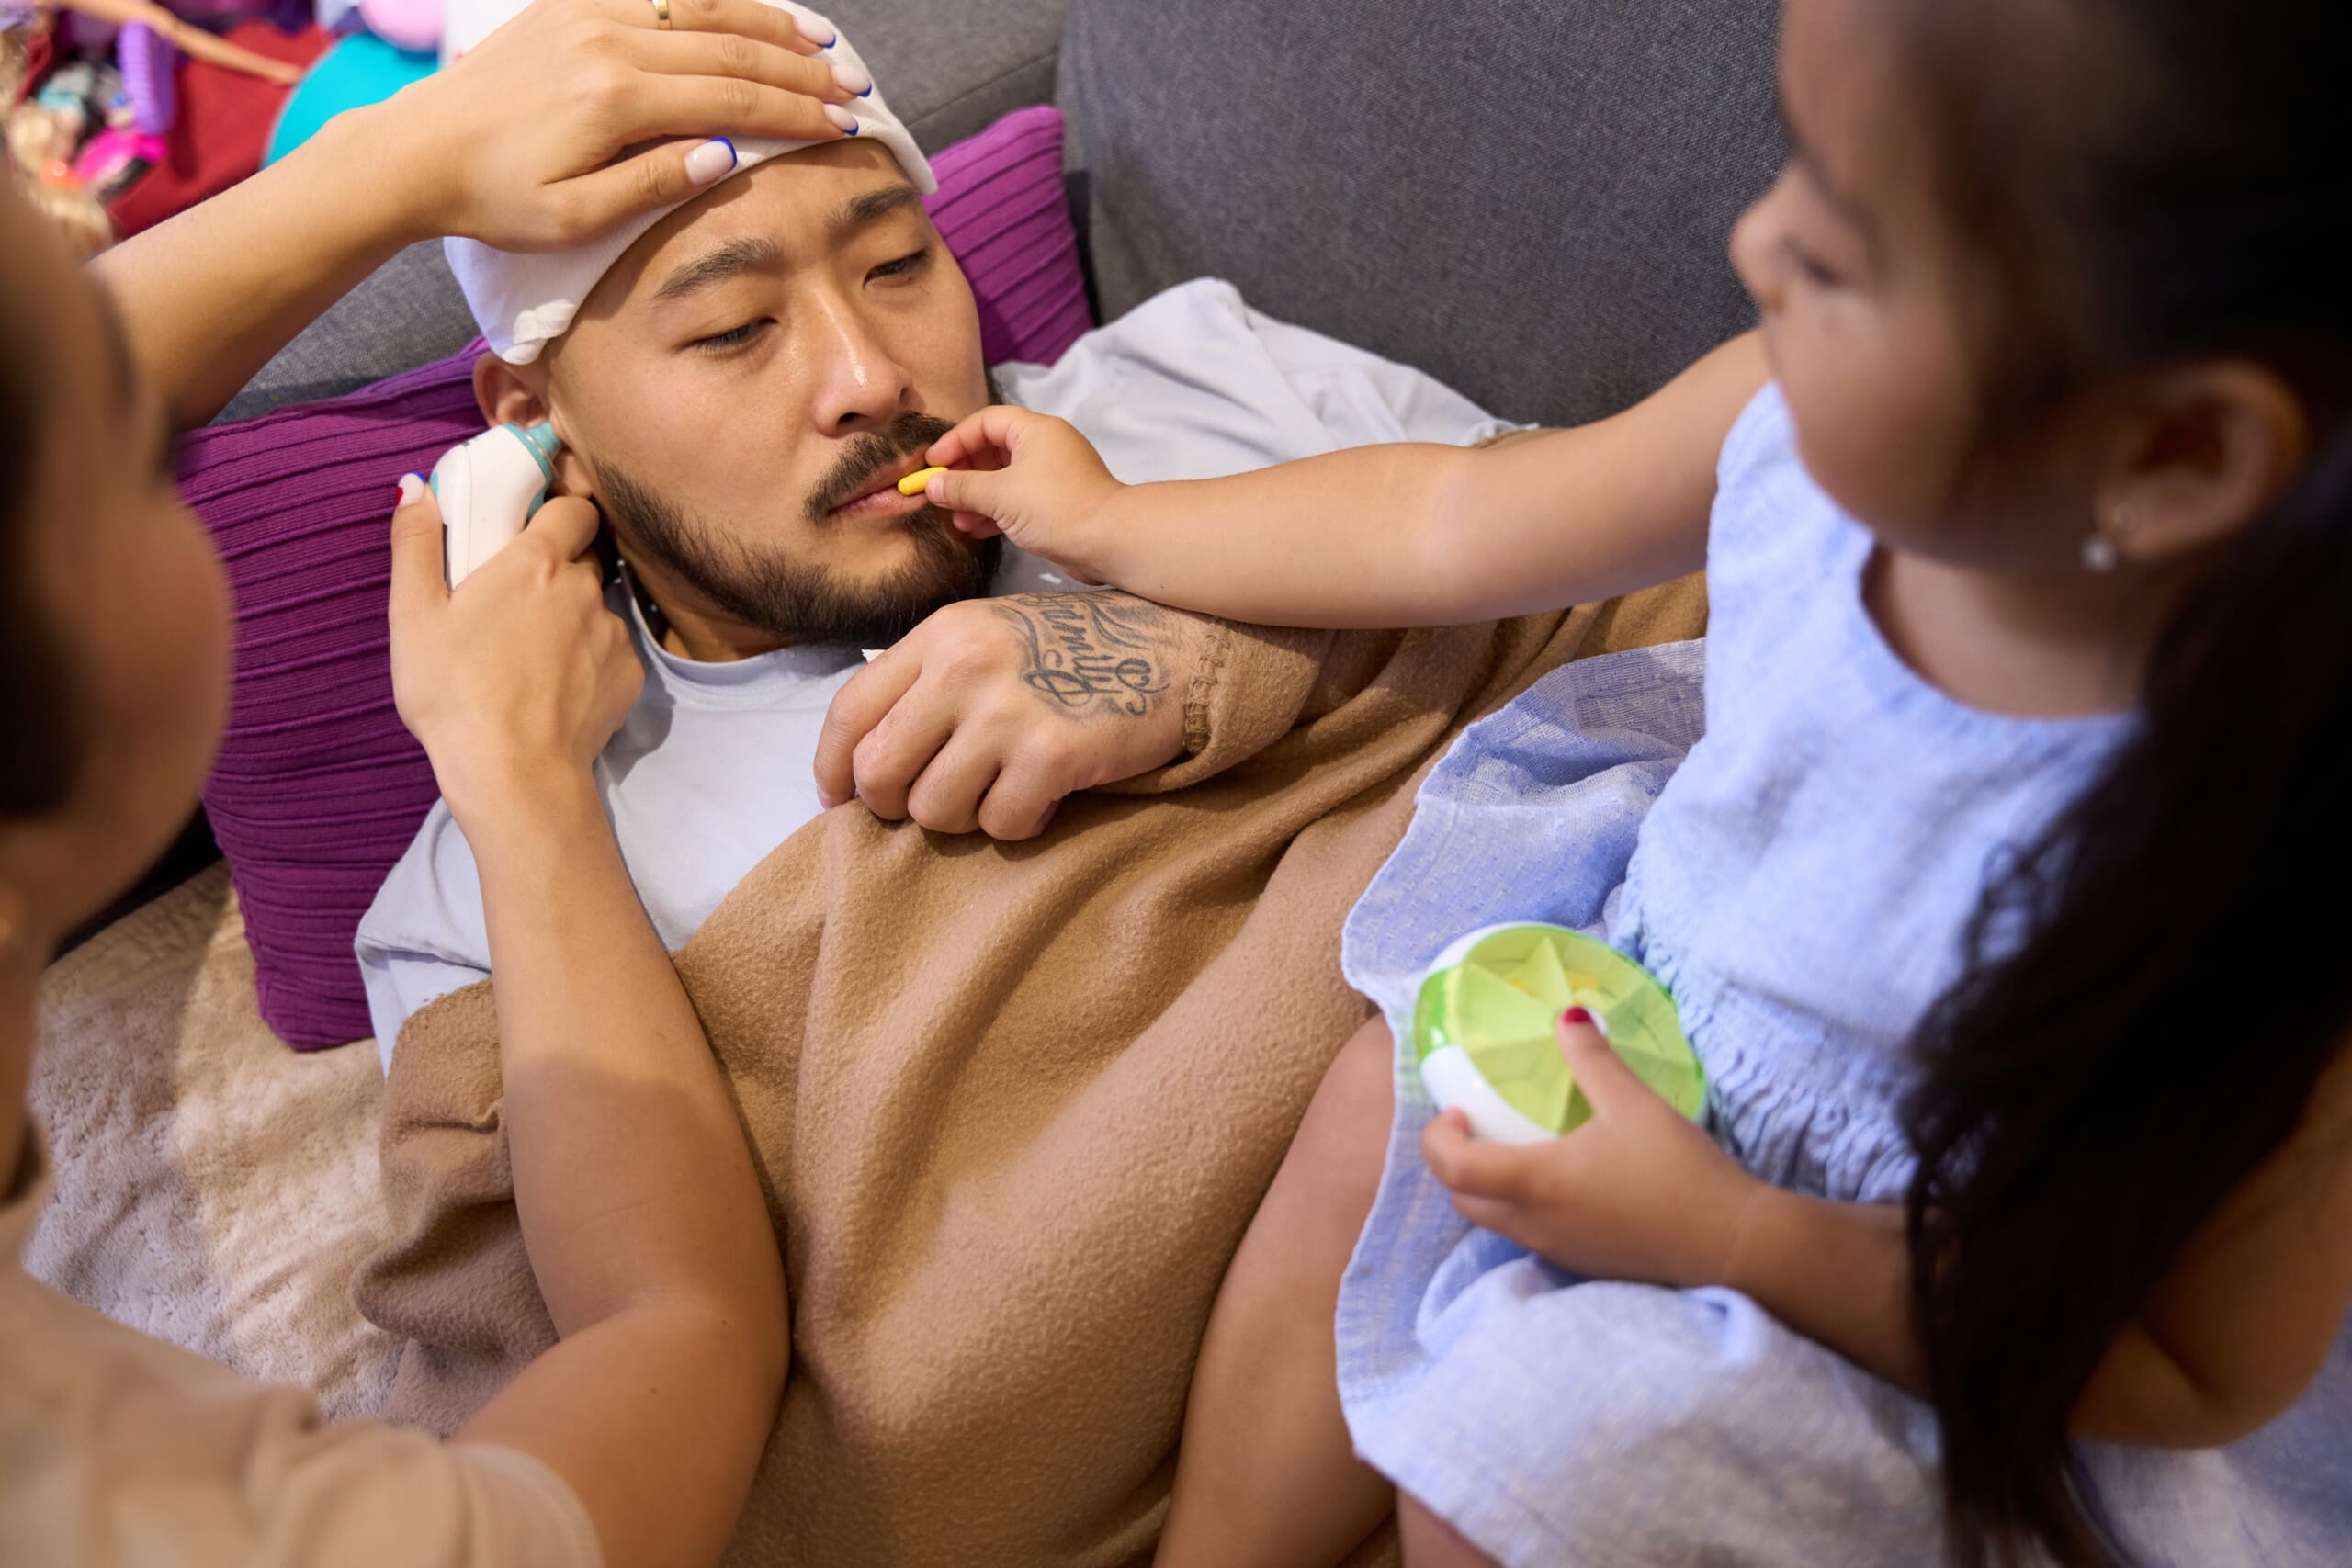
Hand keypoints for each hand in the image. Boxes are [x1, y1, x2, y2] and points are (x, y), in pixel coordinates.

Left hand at [384, 0, 858, 249]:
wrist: (416, 152)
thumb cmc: (494, 199)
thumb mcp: (574, 218)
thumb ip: (653, 184)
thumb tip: (725, 153)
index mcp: (614, 100)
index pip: (734, 97)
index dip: (798, 111)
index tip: (846, 125)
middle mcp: (607, 41)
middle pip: (731, 47)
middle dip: (801, 70)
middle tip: (854, 90)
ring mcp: (588, 13)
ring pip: (702, 9)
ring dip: (769, 27)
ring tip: (822, 48)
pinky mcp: (571, 4)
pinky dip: (716, 4)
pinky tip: (751, 18)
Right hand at [388, 479, 642, 828]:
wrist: (515, 774)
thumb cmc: (455, 693)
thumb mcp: (413, 615)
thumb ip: (416, 544)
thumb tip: (415, 487)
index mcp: (537, 562)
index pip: (573, 508)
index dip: (557, 510)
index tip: (531, 526)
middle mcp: (586, 590)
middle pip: (583, 557)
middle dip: (556, 567)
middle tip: (512, 598)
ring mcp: (612, 634)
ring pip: (595, 607)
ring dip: (570, 616)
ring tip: (527, 653)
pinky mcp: (628, 676)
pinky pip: (609, 651)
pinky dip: (587, 659)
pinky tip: (552, 685)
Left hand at [812, 593, 1204, 838]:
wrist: (1177, 646)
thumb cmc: (1081, 651)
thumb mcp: (992, 636)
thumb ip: (930, 680)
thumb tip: (870, 756)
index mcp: (941, 634)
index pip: (849, 710)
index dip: (832, 767)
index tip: (838, 798)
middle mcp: (963, 667)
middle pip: (879, 770)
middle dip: (895, 804)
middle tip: (932, 804)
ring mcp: (1007, 710)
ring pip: (936, 809)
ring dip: (966, 818)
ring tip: (1002, 791)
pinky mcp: (1052, 753)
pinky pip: (1002, 824)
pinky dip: (1021, 823)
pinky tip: (1046, 795)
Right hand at [920, 408, 1124, 580]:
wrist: (1109, 541)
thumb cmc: (1056, 508)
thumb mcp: (1000, 495)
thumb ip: (962, 487)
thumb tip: (931, 485)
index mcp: (1035, 431)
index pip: (986, 422)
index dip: (955, 440)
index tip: (932, 464)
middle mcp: (1045, 447)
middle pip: (993, 450)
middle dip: (963, 473)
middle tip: (939, 493)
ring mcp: (1052, 476)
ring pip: (1004, 478)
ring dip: (976, 496)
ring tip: (954, 518)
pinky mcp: (1056, 504)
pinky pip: (1017, 500)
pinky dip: (994, 511)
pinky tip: (973, 529)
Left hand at [1421, 1011, 1761, 1289]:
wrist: (1733, 1248)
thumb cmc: (1680, 1173)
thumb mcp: (1633, 1104)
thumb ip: (1592, 1058)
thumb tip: (1568, 1014)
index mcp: (1535, 1182)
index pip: (1451, 1168)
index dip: (1440, 1138)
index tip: (1461, 1112)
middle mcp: (1534, 1224)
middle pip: (1463, 1201)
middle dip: (1457, 1163)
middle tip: (1482, 1127)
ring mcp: (1556, 1251)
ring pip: (1494, 1224)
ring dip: (1489, 1189)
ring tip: (1520, 1149)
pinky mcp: (1582, 1266)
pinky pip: (1530, 1237)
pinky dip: (1523, 1210)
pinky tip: (1564, 1183)